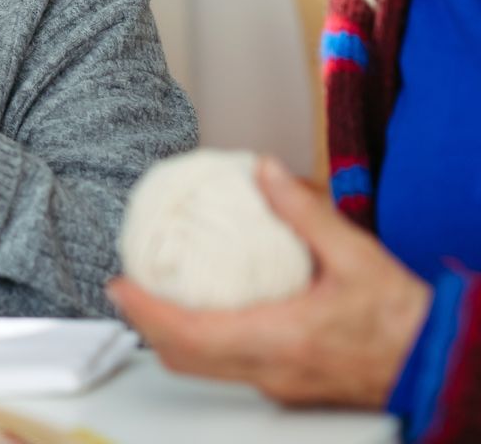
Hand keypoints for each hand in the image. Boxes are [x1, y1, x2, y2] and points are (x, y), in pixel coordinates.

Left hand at [107, 156, 432, 407]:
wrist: (438, 362)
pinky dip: (200, 345)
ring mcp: (277, 384)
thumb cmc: (404, 319)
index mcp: (281, 339)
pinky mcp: (286, 386)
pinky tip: (199, 316)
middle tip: (124, 289)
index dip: (147, 312)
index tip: (118, 286)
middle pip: (185, 358)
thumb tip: (265, 170)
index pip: (192, 334)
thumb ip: (306, 212)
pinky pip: (226, 370)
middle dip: (146, 324)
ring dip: (170, 337)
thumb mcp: (358, 256)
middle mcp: (272, 370)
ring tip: (152, 298)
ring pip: (203, 370)